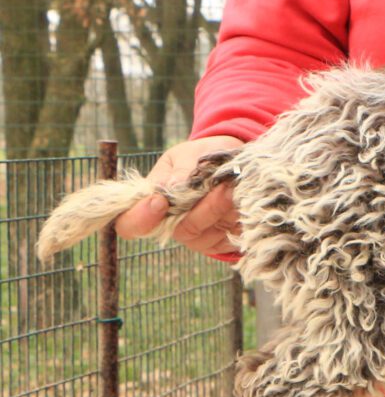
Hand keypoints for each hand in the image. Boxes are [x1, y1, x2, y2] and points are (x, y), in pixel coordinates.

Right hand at [114, 135, 244, 255]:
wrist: (233, 160)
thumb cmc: (202, 155)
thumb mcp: (188, 154)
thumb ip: (180, 172)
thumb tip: (169, 190)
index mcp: (150, 202)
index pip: (129, 223)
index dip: (140, 218)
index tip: (160, 201)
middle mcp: (170, 223)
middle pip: (176, 230)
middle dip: (202, 210)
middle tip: (220, 189)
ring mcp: (195, 235)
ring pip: (205, 234)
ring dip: (221, 211)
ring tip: (234, 188)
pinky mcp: (219, 242)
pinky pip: (227, 239)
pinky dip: (236, 219)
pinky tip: (243, 201)